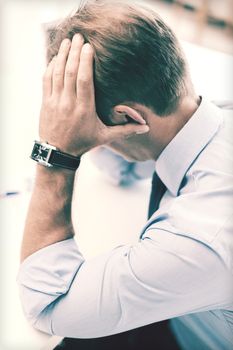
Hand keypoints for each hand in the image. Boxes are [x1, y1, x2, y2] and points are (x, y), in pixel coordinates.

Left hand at [39, 34, 148, 156]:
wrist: (58, 152)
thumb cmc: (83, 143)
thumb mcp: (105, 137)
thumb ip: (125, 131)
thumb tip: (146, 128)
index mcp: (84, 110)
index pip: (84, 81)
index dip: (85, 62)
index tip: (88, 47)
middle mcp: (68, 103)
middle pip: (70, 72)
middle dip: (74, 52)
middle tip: (79, 36)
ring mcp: (55, 102)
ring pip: (57, 73)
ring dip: (62, 55)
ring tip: (68, 41)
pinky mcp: (45, 102)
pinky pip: (46, 80)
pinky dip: (51, 66)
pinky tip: (56, 57)